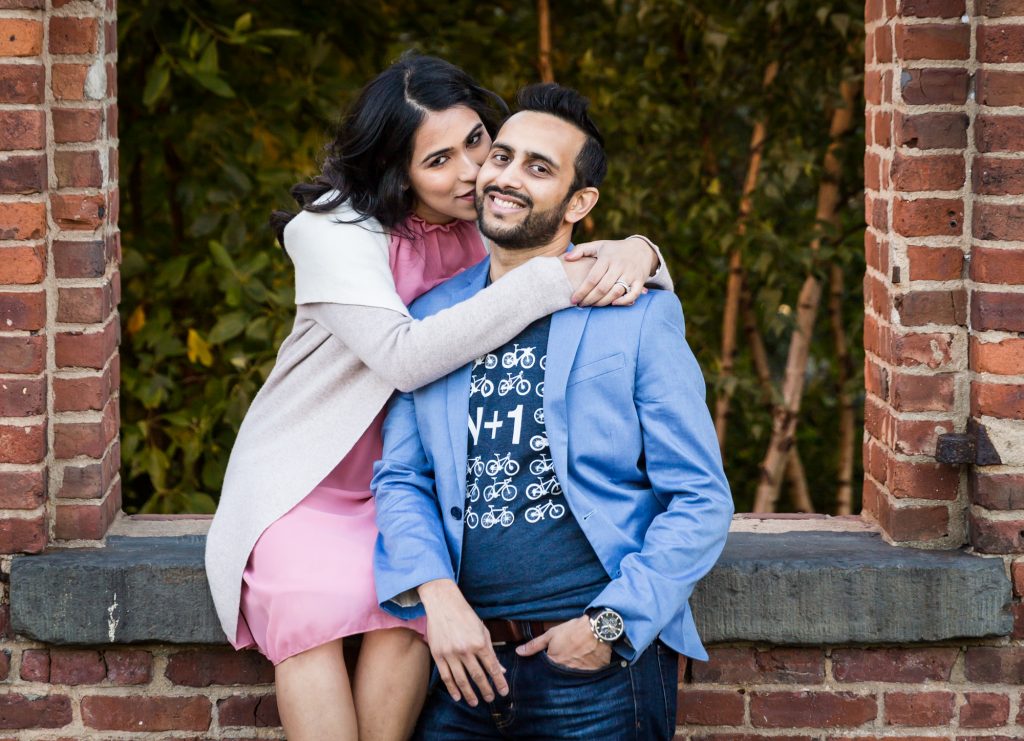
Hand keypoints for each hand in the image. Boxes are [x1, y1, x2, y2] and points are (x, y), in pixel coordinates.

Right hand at [418, 579, 508, 705]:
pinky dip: (452, 688)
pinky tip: (458, 696)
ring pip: (462, 680)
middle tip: (491, 699)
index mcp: (479, 643)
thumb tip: (500, 670)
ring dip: (470, 694)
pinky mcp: (438, 655)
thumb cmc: (465, 616)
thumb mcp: (482, 631)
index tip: (504, 692)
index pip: (492, 668)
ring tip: (475, 702)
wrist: (444, 604)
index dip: (499, 682)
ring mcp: (451, 653)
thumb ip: (491, 651)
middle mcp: (465, 650)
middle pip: (478, 676)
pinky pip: (446, 676)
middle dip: (486, 690)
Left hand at [514, 615, 612, 670]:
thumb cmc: (573, 630)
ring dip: (568, 675)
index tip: (547, 664)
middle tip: (561, 664)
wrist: (598, 629)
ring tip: (572, 665)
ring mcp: (578, 674)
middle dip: (556, 674)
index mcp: (553, 661)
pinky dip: (581, 674)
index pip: (544, 672)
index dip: (544, 669)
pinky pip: (583, 679)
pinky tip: (583, 666)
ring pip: (569, 679)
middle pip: (556, 677)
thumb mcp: (551, 634)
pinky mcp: (590, 675)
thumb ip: (534, 645)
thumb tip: (519, 652)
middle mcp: (564, 671)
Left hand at [565, 236, 658, 306]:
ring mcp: (630, 273)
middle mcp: (619, 266)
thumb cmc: (614, 250)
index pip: (592, 278)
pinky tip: (613, 304)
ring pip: (616, 292)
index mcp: (607, 258)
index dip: (582, 291)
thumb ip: (581, 250)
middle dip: (590, 299)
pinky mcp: (640, 280)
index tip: (573, 300)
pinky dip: (624, 301)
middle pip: (602, 288)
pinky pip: (633, 294)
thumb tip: (566, 258)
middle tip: (581, 305)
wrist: (641, 249)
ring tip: (593, 306)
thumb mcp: (598, 245)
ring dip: (603, 302)